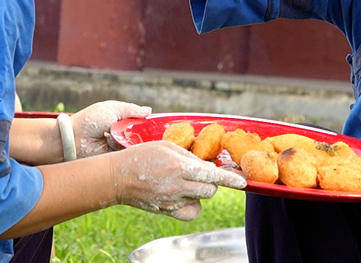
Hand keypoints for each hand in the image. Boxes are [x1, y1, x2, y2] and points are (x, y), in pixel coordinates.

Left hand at [71, 100, 150, 157]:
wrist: (74, 139)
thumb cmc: (90, 120)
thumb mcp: (112, 109)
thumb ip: (131, 110)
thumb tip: (149, 110)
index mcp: (120, 121)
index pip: (140, 124)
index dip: (149, 125)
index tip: (160, 125)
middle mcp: (121, 135)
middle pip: (140, 136)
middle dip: (146, 135)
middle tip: (154, 134)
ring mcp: (119, 147)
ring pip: (136, 146)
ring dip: (136, 142)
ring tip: (132, 138)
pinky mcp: (115, 158)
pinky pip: (128, 155)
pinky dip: (130, 151)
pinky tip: (128, 147)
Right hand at [111, 141, 246, 219]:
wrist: (117, 177)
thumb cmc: (141, 156)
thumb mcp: (165, 147)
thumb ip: (189, 156)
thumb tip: (208, 167)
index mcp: (179, 166)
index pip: (212, 175)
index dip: (230, 179)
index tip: (243, 183)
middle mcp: (177, 186)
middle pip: (210, 190)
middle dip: (211, 181)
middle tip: (199, 173)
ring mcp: (172, 201)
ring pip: (201, 199)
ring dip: (200, 191)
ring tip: (186, 182)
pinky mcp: (166, 211)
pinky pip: (191, 212)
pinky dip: (192, 205)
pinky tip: (184, 196)